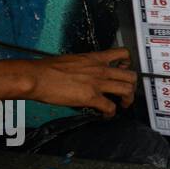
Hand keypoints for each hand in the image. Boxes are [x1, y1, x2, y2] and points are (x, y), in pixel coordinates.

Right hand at [14, 48, 137, 115]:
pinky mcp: (90, 97)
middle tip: (128, 91)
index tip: (127, 69)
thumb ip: (85, 65)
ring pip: (126, 90)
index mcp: (95, 58)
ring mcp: (97, 83)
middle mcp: (100, 69)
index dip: (129, 63)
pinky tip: (107, 115)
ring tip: (123, 104)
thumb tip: (87, 73)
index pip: (122, 53)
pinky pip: (110, 106)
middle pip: (130, 75)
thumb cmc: (47, 68)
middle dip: (133, 85)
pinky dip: (111, 113)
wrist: (36, 76)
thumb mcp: (72, 60)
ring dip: (128, 99)